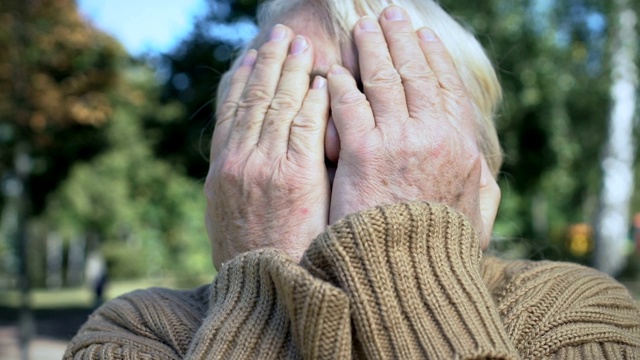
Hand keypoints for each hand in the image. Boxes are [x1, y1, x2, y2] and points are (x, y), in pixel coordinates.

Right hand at [205, 25, 329, 268]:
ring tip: (299, 44)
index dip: (242, 78)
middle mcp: (239, 160)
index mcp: (221, 168)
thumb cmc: (250, 258)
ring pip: (279, 104)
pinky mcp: (296, 177)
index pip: (231, 110)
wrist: (260, 290)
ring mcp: (266, 166)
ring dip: (291, 70)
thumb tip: (242, 161)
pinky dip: (313, 101)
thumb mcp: (227, 217)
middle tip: (279, 34)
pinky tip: (324, 82)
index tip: (250, 55)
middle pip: (254, 97)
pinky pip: (306, 127)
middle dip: (268, 61)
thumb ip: (235, 183)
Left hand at [327, 6, 493, 242]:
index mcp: (460, 146)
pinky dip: (341, 83)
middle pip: (414, 72)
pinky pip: (349, 104)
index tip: (422, 34)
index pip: (445, 87)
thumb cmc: (438, 250)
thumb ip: (481, 191)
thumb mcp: (473, 219)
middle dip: (400, 37)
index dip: (432, 56)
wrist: (409, 276)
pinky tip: (333, 68)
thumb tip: (485, 174)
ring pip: (382, 79)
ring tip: (361, 25)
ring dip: (370, 47)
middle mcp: (432, 134)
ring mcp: (397, 140)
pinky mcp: (361, 152)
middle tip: (389, 12)